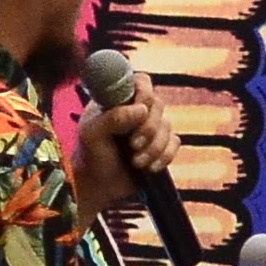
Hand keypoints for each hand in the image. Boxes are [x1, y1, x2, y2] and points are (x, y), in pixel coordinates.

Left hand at [69, 82, 179, 218]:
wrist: (99, 184)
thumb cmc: (91, 155)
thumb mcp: (92, 134)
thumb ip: (113, 118)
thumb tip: (142, 110)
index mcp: (118, 99)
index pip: (141, 81)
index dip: (144, 93)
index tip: (140, 110)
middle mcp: (136, 109)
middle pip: (158, 105)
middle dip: (148, 128)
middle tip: (132, 145)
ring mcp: (151, 127)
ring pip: (167, 127)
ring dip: (153, 147)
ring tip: (136, 162)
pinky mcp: (161, 145)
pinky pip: (174, 144)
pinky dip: (164, 157)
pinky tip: (149, 167)